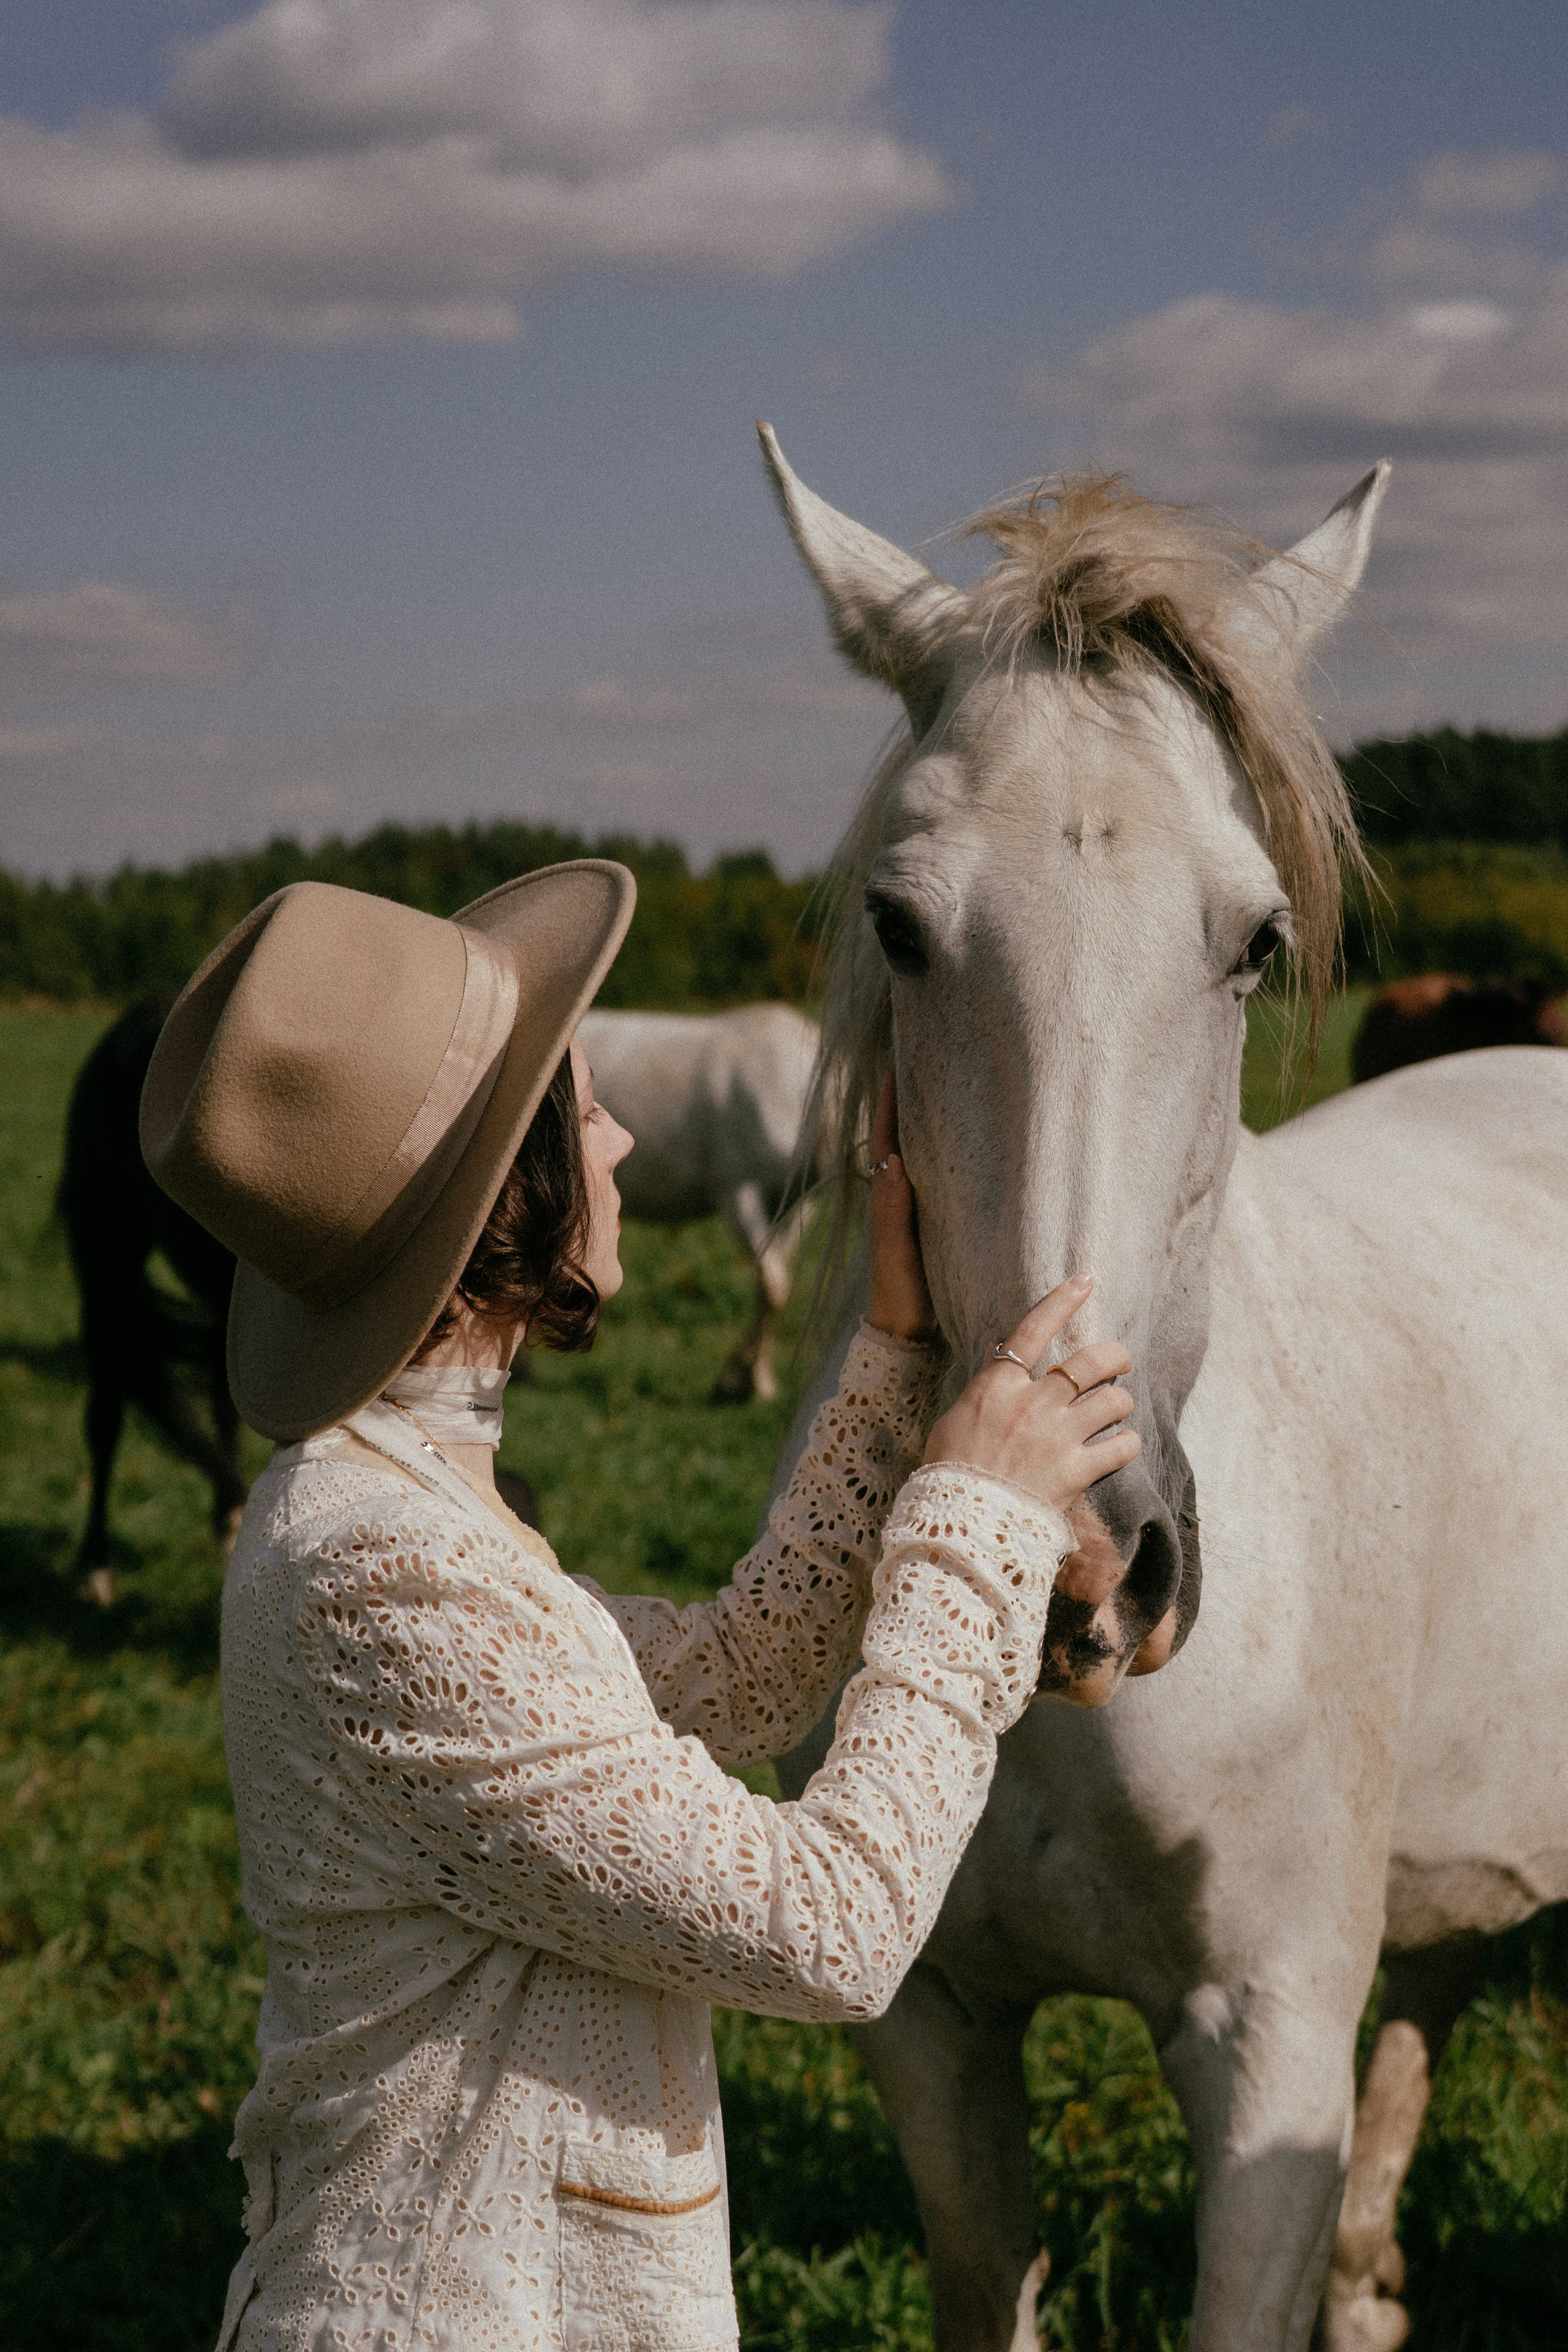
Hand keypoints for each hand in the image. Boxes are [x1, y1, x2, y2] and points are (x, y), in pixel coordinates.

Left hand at [866, 1074, 939, 1344]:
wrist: (908, 1334)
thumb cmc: (899, 1293)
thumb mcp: (895, 1251)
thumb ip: (894, 1209)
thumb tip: (893, 1160)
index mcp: (886, 1198)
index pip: (885, 1141)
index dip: (888, 1106)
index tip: (895, 1067)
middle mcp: (898, 1197)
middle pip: (899, 1140)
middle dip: (906, 1104)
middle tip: (921, 1065)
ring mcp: (914, 1211)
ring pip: (917, 1156)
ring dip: (923, 1125)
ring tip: (943, 1091)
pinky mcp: (932, 1226)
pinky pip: (934, 1180)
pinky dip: (940, 1155)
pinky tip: (959, 1147)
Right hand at [922, 1276, 1139, 1511]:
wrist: (961, 1528)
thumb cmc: (950, 1474)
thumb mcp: (956, 1420)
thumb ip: (986, 1388)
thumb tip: (999, 1354)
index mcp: (996, 1387)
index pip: (1033, 1330)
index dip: (1063, 1300)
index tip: (1086, 1280)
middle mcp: (1032, 1405)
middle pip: (1090, 1361)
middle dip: (1115, 1356)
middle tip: (1121, 1361)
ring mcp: (1057, 1437)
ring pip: (1113, 1401)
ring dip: (1121, 1402)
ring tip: (1118, 1410)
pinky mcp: (1077, 1473)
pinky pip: (1121, 1447)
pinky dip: (1127, 1444)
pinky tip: (1121, 1446)